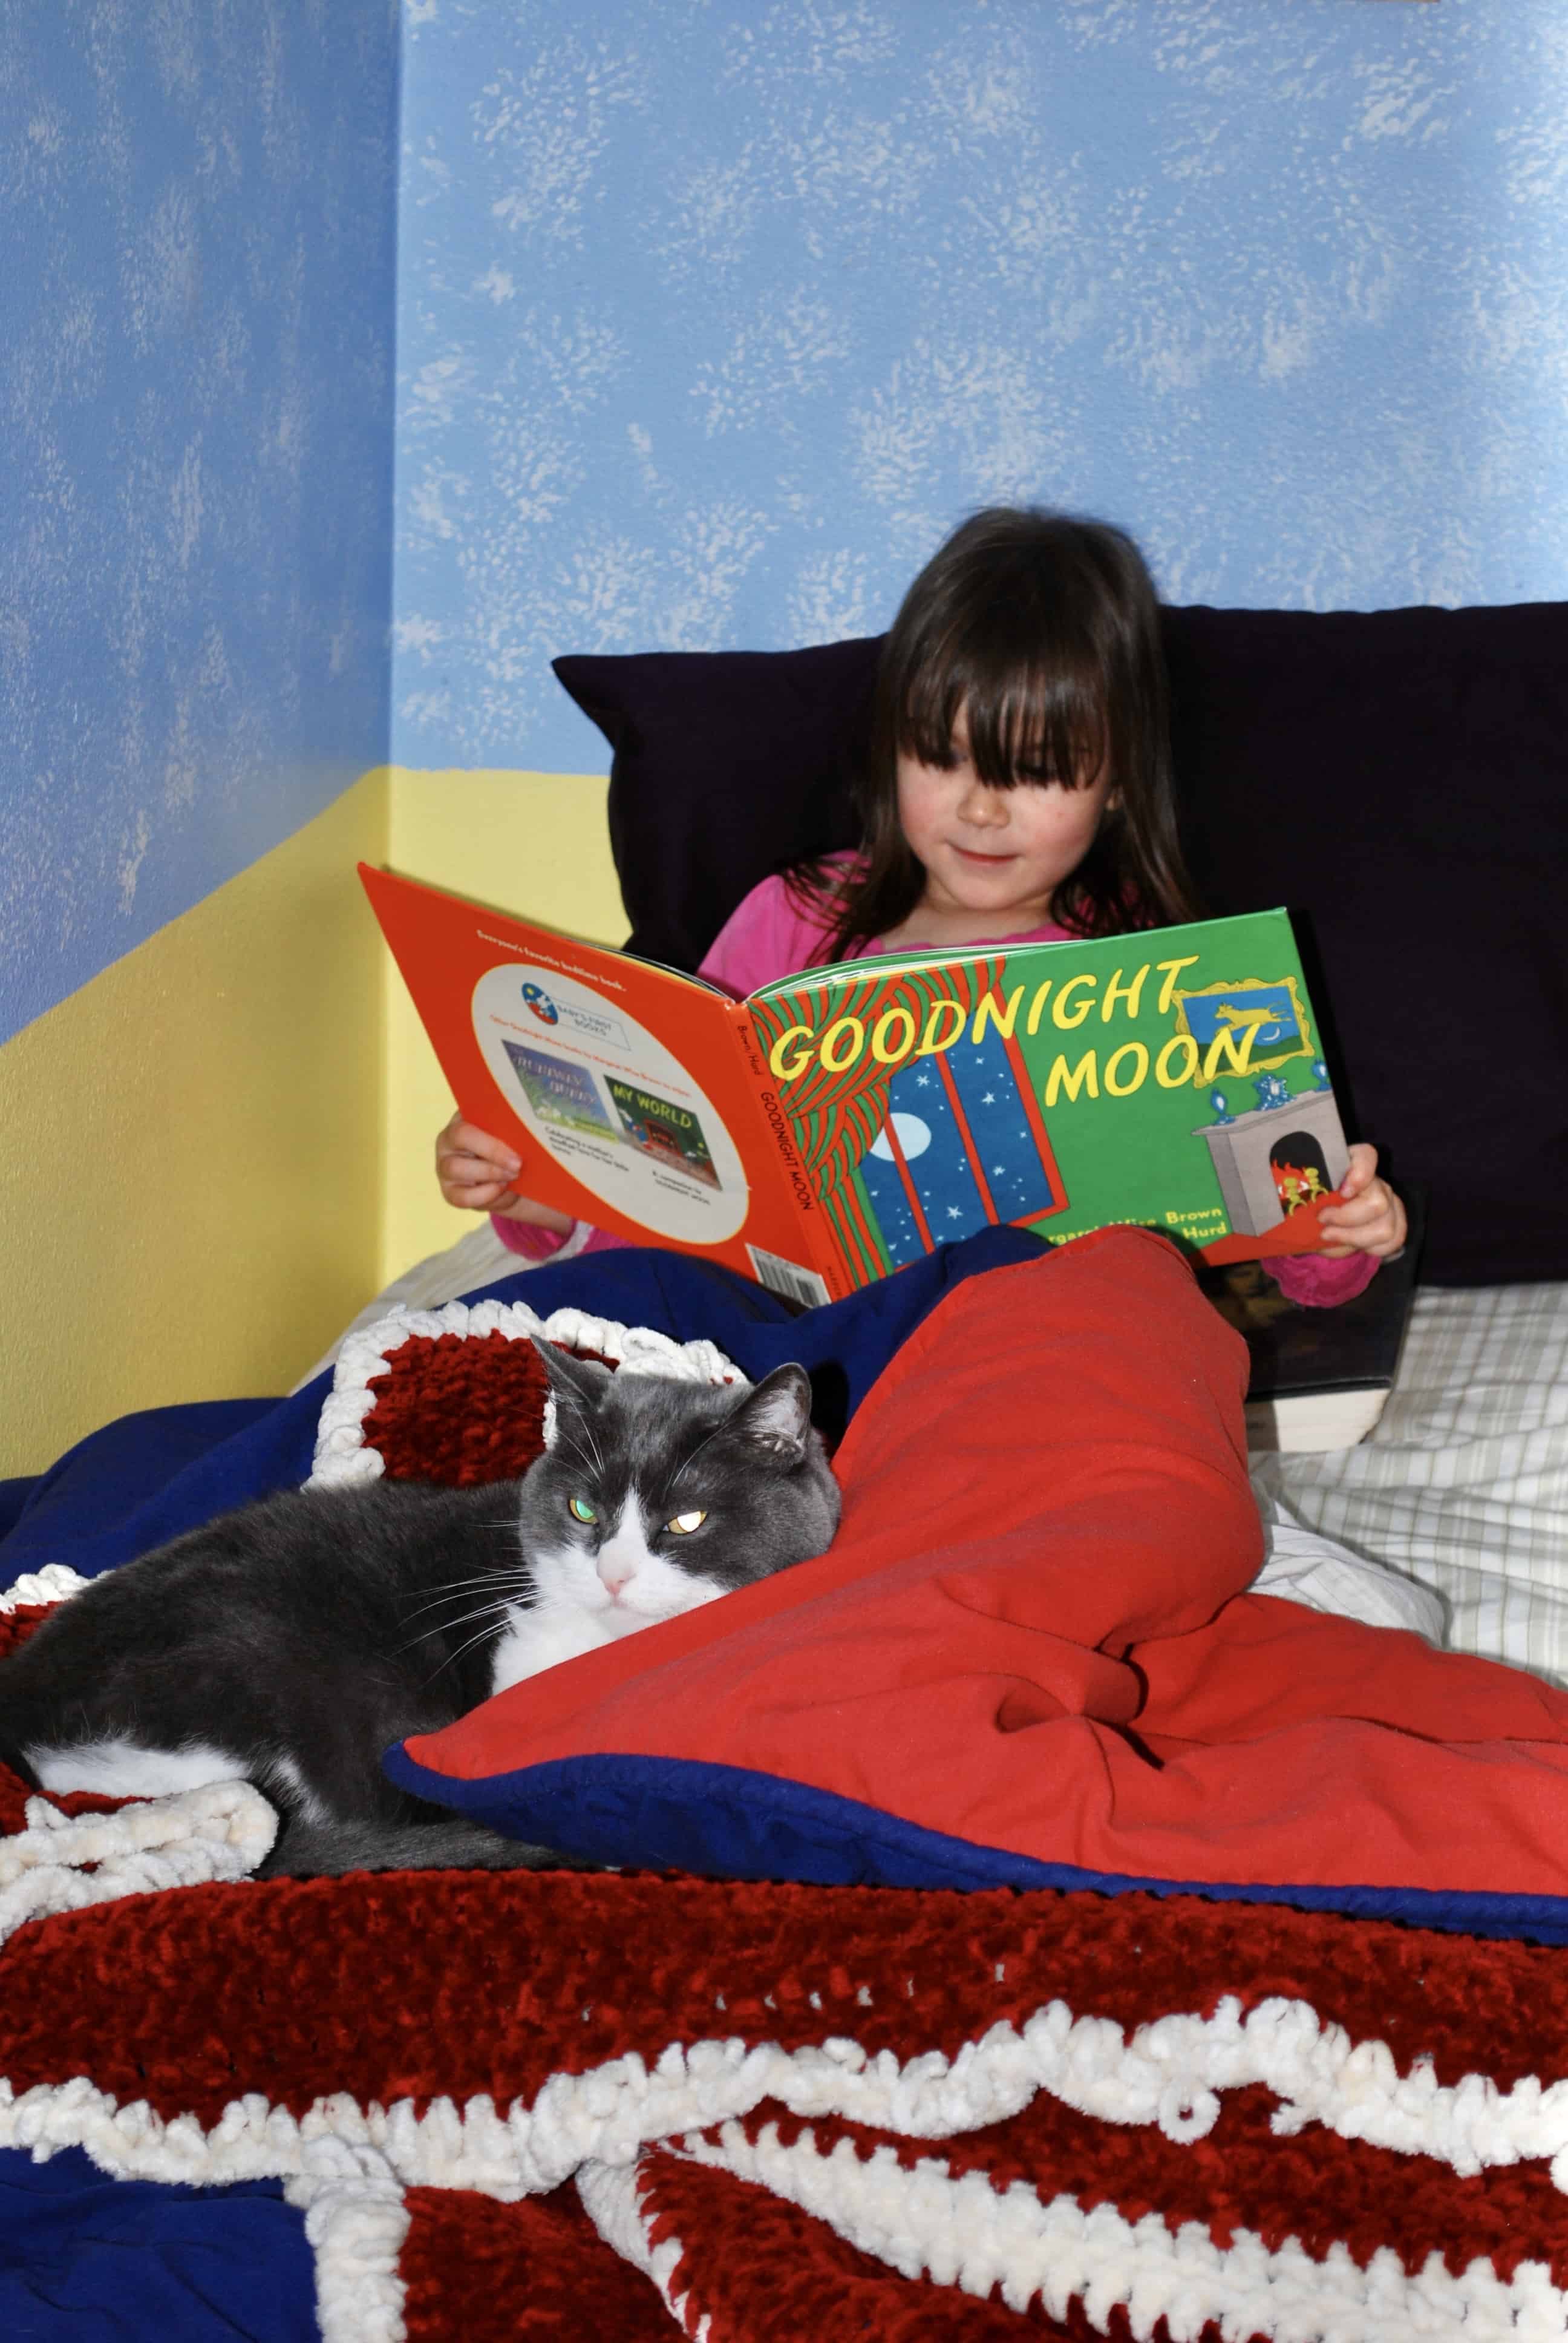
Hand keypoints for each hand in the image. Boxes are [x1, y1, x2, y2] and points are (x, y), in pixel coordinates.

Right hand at [434, 1112, 572, 1231]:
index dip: (491, 1127)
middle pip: (461, 1136)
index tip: (517, 1137)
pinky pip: (461, 1196)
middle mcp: (448, 1139)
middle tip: (518, 1163)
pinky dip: (484, 1194)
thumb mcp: (513, 1137)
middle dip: (492, 1150)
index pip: (470, 1111)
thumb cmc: (511, 1151)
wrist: (511, 1184)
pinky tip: (501, 1189)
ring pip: (456, 1167)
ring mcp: (444, 1167)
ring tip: (512, 1176)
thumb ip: (514, 1128)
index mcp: (463, 1117)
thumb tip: (532, 1125)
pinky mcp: (449, 1192)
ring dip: (489, 1172)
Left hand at [1317, 1142, 1405, 1260]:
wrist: (1321, 1217)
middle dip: (1345, 1219)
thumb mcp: (1304, 1192)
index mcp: (1353, 1164)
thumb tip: (1307, 1208)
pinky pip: (1393, 1241)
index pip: (1367, 1156)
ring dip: (1353, 1239)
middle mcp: (1376, 1182)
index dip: (1360, 1173)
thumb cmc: (1310, 1199)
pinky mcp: (1396, 1223)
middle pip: (1377, 1203)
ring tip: (1329, 1236)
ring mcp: (1389, 1202)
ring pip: (1385, 1229)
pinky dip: (1369, 1248)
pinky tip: (1350, 1244)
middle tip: (1322, 1220)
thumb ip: (1306, 1193)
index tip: (1343, 1192)